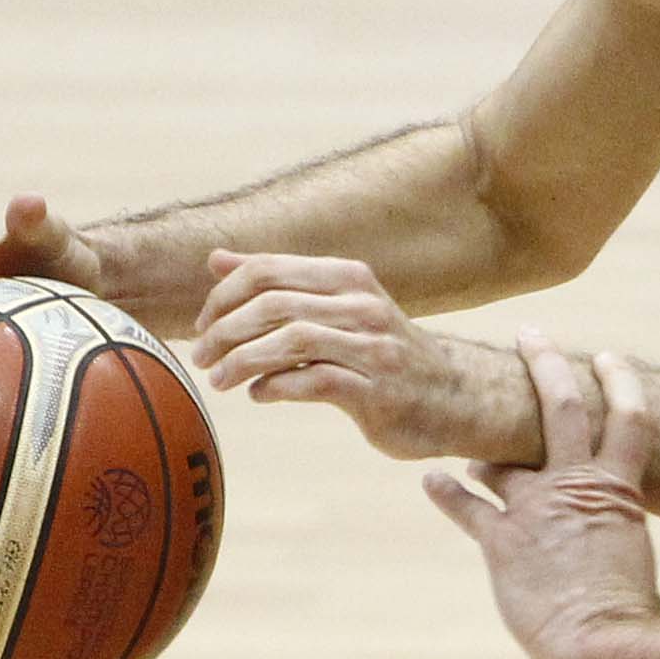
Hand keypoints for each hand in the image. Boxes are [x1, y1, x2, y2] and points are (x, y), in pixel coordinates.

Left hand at [195, 250, 536, 461]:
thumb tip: (216, 260)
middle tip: (201, 356)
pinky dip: (276, 387)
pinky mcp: (378, 393)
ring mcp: (374, 349)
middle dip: (224, 330)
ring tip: (219, 380)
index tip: (204, 324)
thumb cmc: (383, 353)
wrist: (458, 398)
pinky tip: (259, 394)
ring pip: (291, 340)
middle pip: (273, 303)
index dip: (224, 295)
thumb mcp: (337, 307)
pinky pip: (314, 382)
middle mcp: (363, 306)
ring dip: (242, 361)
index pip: (268, 269)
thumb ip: (279, 284)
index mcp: (349, 278)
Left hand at [424, 334, 659, 658]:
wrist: (604, 641)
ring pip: (498, 457)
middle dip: (546, 364)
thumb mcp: (633, 557)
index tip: (609, 358)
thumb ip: (614, 535)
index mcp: (619, 491)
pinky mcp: (502, 541)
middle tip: (530, 335)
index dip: (621, 383)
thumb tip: (609, 544)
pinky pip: (467, 506)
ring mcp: (535, 509)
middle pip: (562, 407)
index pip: (629, 419)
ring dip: (480, 448)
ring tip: (464, 441)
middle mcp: (574, 487)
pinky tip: (432, 480)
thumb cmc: (630, 612)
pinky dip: (446, 491)